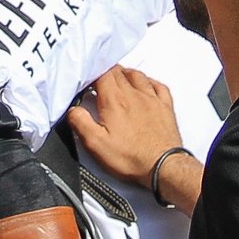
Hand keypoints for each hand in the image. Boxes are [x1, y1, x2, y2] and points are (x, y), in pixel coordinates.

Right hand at [67, 67, 183, 183]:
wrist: (162, 166)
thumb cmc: (131, 157)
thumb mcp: (95, 144)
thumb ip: (80, 122)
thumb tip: (73, 109)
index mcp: (115, 101)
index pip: (102, 73)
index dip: (93, 72)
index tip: (87, 79)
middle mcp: (134, 95)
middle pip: (118, 72)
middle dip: (106, 72)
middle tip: (99, 79)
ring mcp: (152, 99)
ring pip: (138, 75)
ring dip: (126, 73)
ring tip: (119, 77)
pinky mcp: (165, 108)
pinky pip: (158, 86)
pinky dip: (149, 82)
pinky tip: (147, 85)